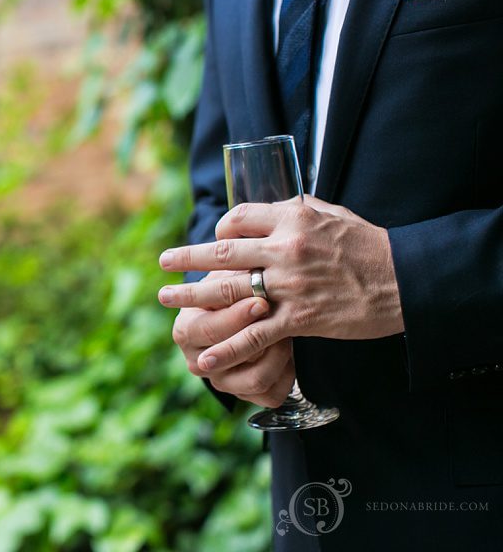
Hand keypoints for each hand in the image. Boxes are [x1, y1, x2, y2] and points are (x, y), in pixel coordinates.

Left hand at [161, 197, 402, 372]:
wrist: (404, 281)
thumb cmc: (368, 245)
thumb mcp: (330, 214)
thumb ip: (295, 212)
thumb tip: (268, 209)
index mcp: (291, 218)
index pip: (238, 218)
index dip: (221, 229)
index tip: (215, 240)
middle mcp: (284, 248)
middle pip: (223, 252)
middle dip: (187, 258)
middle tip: (163, 262)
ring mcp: (289, 285)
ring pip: (229, 291)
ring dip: (192, 297)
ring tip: (165, 298)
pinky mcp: (299, 318)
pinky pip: (254, 334)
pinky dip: (227, 348)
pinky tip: (205, 358)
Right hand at [163, 272, 293, 406]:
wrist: (245, 316)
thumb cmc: (235, 289)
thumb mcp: (228, 277)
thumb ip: (232, 270)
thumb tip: (236, 248)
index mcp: (185, 331)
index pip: (207, 329)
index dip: (236, 316)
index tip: (261, 302)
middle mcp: (197, 361)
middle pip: (226, 358)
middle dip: (256, 337)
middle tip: (280, 319)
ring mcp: (221, 382)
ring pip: (254, 378)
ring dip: (275, 354)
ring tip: (288, 332)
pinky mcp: (246, 395)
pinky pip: (271, 394)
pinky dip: (286, 373)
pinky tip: (290, 351)